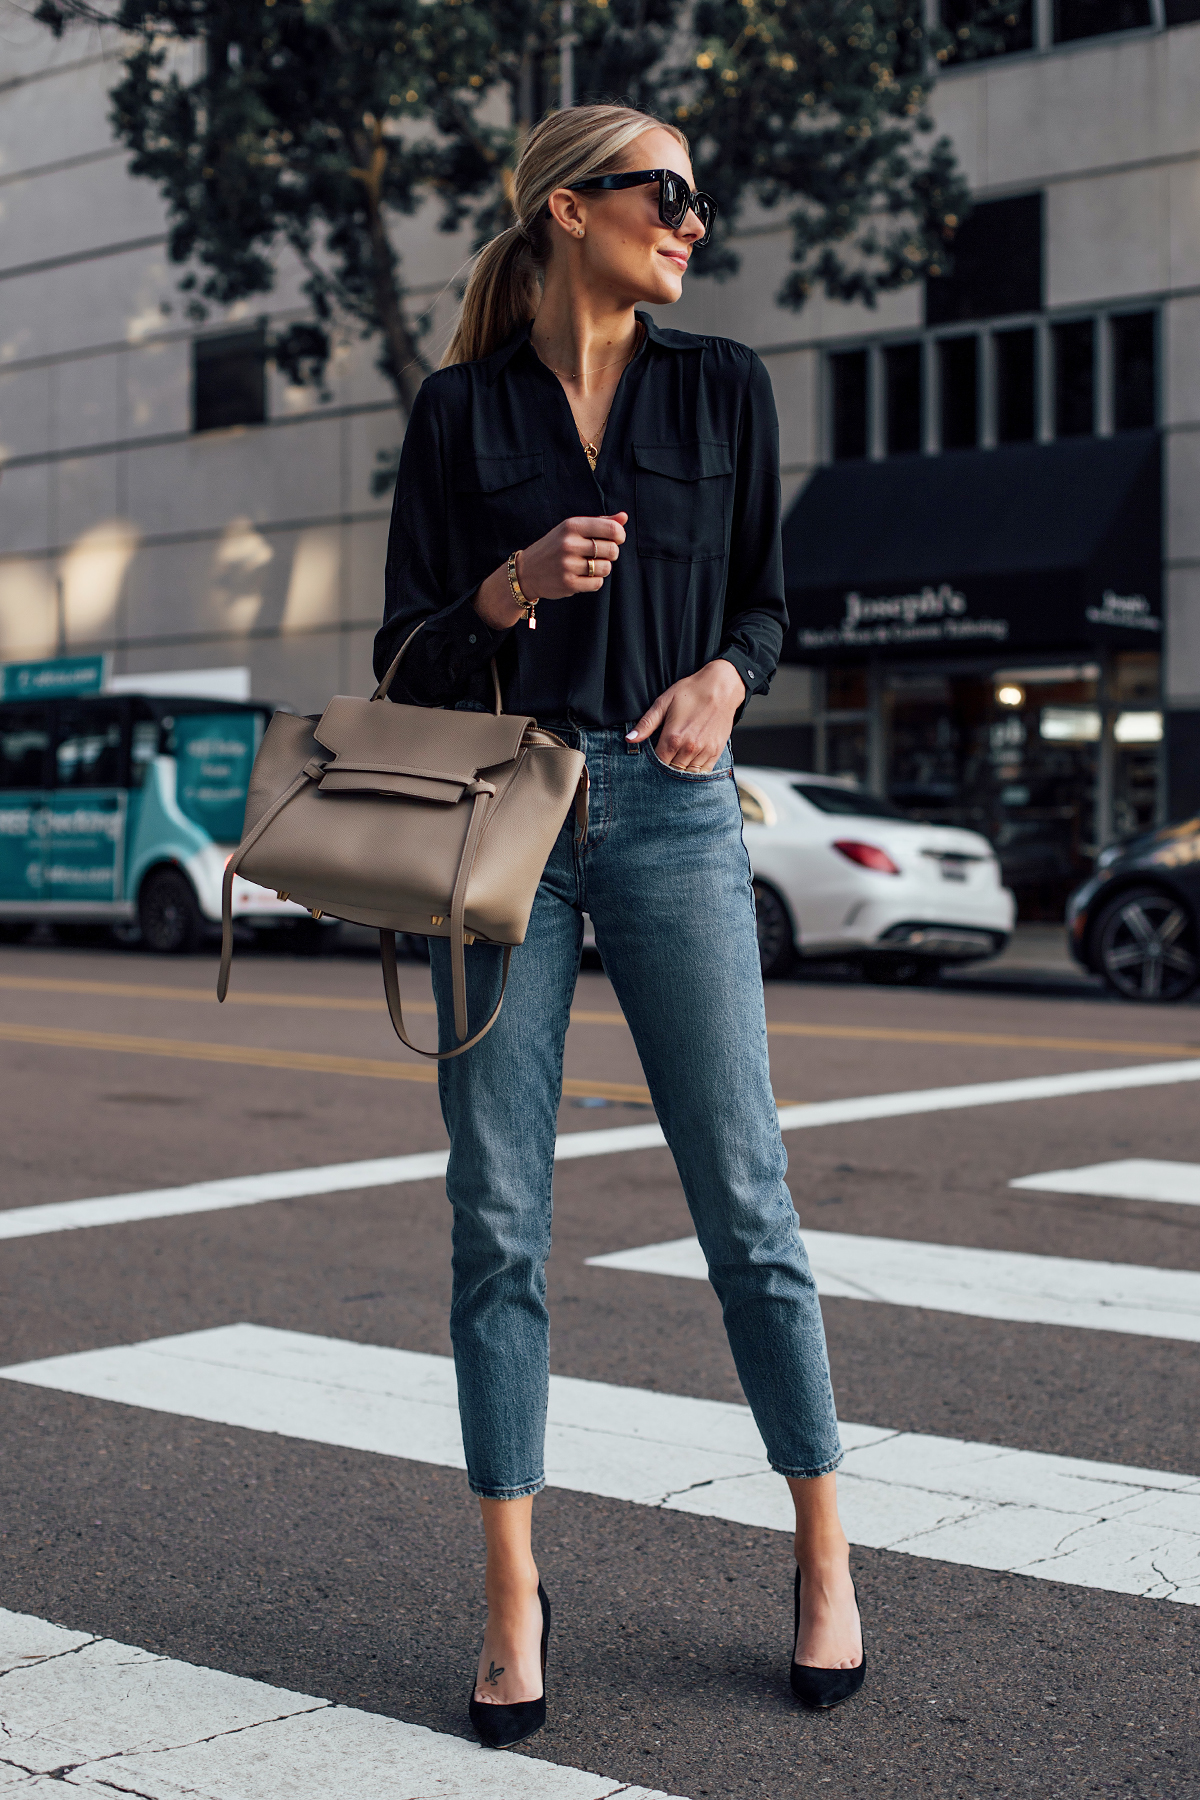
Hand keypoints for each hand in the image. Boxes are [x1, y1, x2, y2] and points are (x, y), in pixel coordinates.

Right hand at [520, 512, 626, 598]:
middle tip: (601, 554)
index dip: (620, 535)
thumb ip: (600, 522)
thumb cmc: (555, 547)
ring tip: (590, 566)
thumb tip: (624, 517)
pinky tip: (584, 576)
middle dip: (612, 553)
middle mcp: (569, 544)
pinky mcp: (568, 583)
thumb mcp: (572, 529)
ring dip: (603, 568)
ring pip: (606, 568)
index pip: (611, 529)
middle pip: (612, 549)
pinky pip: (597, 583)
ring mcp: (568, 564)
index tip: (616, 539)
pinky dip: (595, 581)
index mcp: (572, 526)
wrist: (527, 571)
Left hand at [625, 659, 747, 771]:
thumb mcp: (663, 702)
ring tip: (676, 765)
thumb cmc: (691, 691)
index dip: (653, 765)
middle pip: (672, 772)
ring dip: (680, 773)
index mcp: (673, 737)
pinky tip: (689, 766)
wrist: (721, 687)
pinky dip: (695, 773)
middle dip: (666, 770)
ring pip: (688, 775)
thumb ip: (646, 724)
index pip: (658, 763)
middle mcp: (689, 748)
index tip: (652, 761)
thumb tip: (629, 739)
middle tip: (663, 764)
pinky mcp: (716, 751)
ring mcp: (704, 751)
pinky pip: (704, 772)